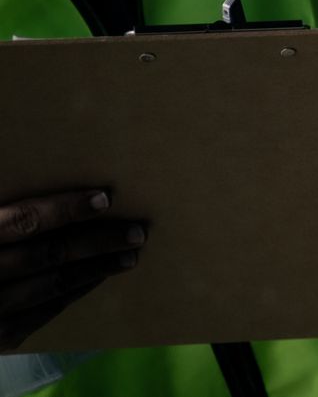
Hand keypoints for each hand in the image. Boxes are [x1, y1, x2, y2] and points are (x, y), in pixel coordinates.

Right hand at [0, 189, 145, 350]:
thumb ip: (7, 215)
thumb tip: (46, 172)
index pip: (21, 221)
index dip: (64, 209)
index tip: (105, 198)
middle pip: (47, 255)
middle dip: (97, 242)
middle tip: (137, 230)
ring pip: (51, 286)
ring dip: (95, 270)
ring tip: (129, 255)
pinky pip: (42, 313)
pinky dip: (73, 294)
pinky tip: (96, 279)